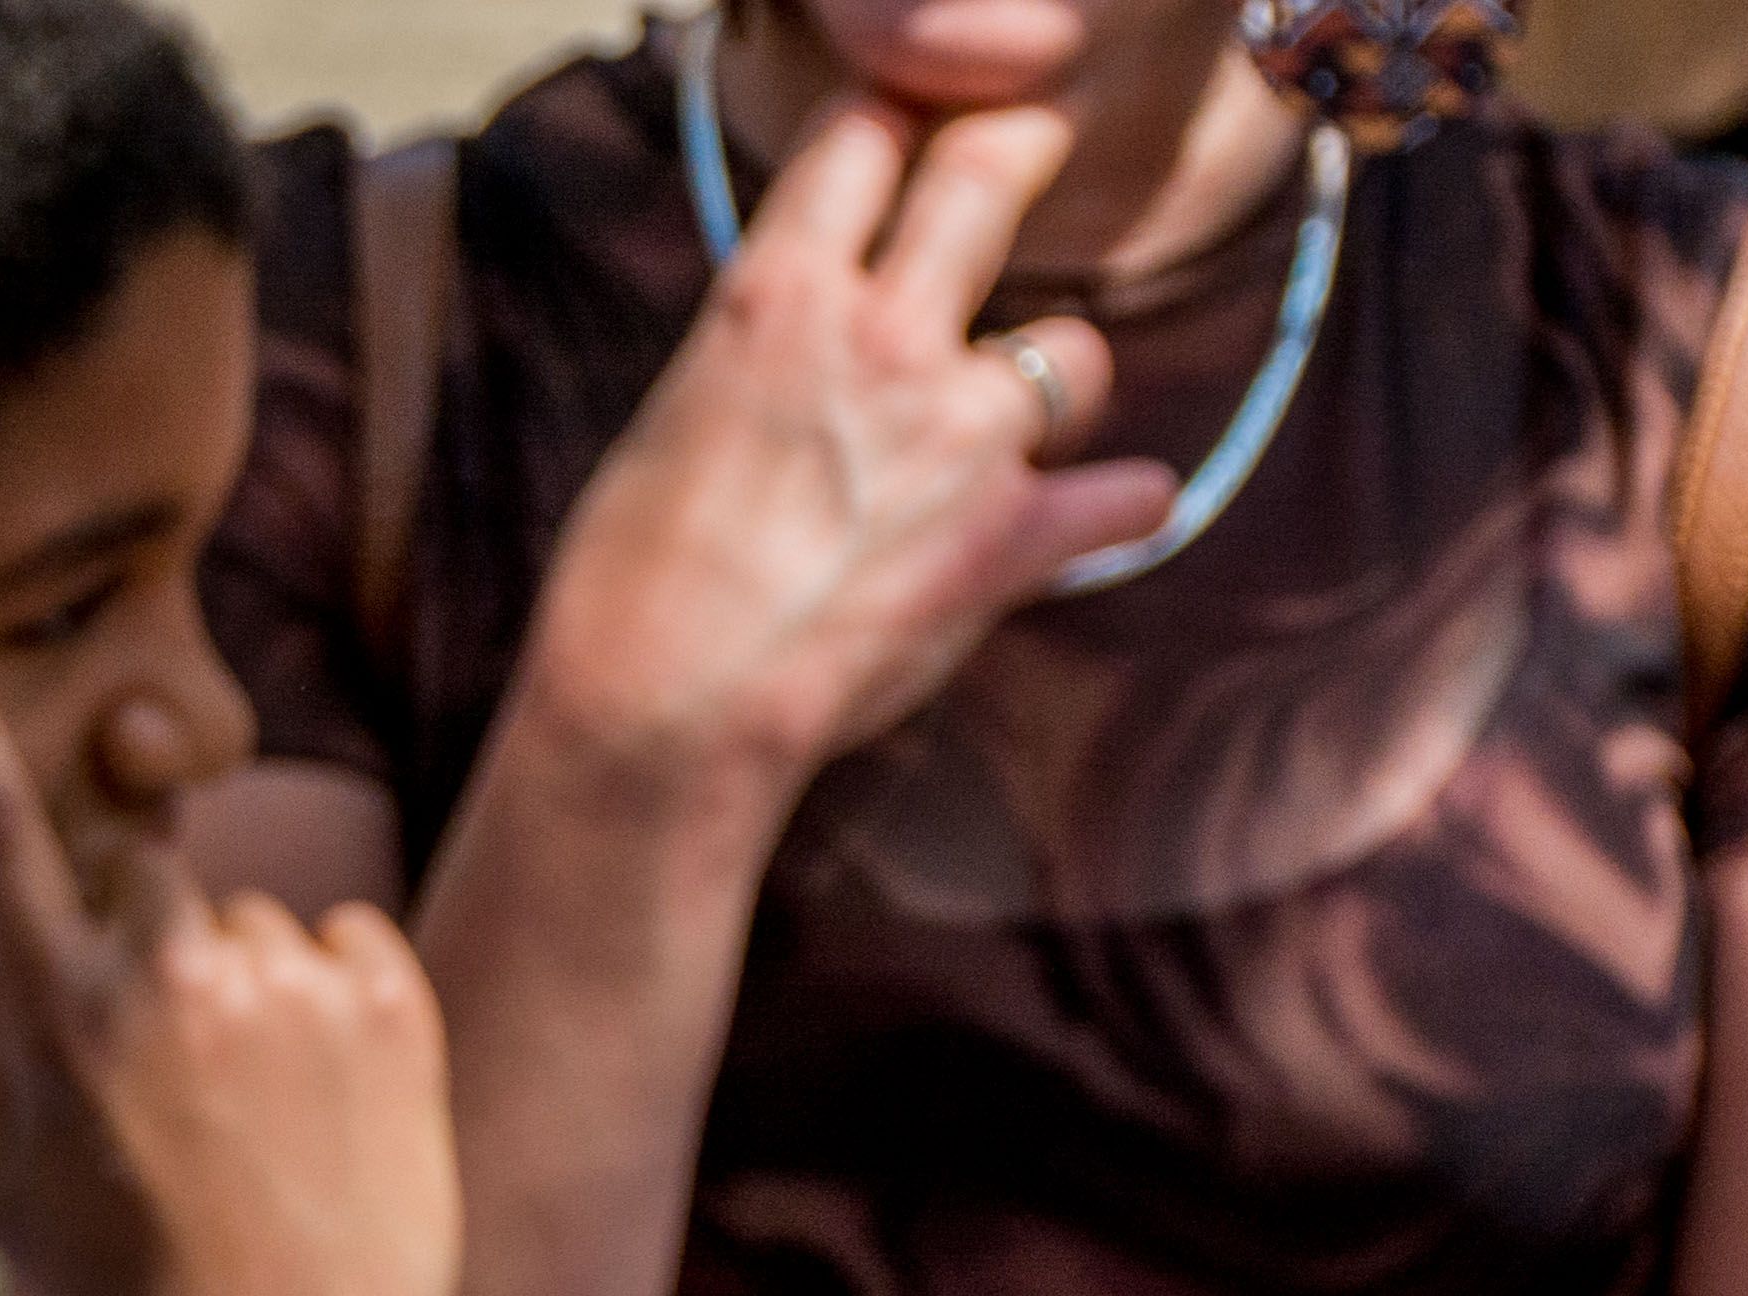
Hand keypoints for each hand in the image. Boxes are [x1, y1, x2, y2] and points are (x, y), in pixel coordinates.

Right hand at [0, 613, 454, 1295]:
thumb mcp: (4, 1192)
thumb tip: (5, 963)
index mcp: (56, 1018)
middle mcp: (169, 972)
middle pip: (148, 880)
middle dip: (154, 953)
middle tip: (179, 1099)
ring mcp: (288, 980)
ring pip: (253, 926)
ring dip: (252, 1003)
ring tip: (263, 1142)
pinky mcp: (390, 997)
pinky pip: (344, 948)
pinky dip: (338, 1014)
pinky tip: (329, 1123)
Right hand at [519, 99, 1177, 799]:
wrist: (660, 717)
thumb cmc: (622, 592)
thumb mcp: (667, 428)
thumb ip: (757, 364)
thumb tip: (792, 357)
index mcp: (774, 301)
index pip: (858, 141)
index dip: (887, 128)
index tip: (902, 136)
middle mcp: (883, 340)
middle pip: (991, 172)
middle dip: (1017, 150)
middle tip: (1024, 155)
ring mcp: (962, 436)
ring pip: (1078, 351)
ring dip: (1054, 386)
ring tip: (1017, 433)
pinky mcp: (1012, 537)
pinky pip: (1125, 498)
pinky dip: (1113, 512)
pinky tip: (1096, 524)